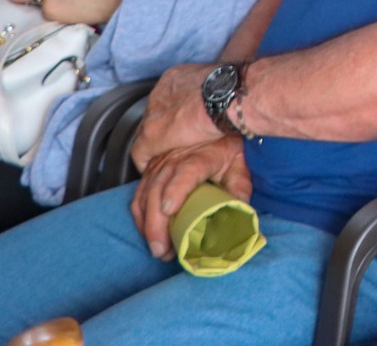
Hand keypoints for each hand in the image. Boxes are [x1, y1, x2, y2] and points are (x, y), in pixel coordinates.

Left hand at [130, 63, 221, 171]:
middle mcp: (159, 92)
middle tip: (171, 141)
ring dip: (153, 144)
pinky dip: (144, 161)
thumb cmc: (230, 90)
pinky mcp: (151, 134)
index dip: (171, 114)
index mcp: (174, 78)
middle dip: (161, 127)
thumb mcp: (218, 84)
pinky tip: (150, 168)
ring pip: (145, 132)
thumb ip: (210, 89)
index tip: (179, 123)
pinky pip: (140, 151)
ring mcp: (153, 113)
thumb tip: (218, 97)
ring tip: (160, 156)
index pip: (165, 100)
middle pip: (154, 114)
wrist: (226, 97)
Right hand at [130, 136, 250, 258]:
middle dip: (156, 223)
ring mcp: (159, 165)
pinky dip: (139, 217)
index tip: (168, 209)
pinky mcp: (149, 171)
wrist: (212, 127)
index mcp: (201, 157)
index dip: (176, 189)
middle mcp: (175, 159)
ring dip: (146, 224)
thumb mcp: (239, 167)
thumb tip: (238, 214)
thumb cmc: (226, 151)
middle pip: (158, 189)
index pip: (187, 172)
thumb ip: (239, 189)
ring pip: (145, 195)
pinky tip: (146, 233)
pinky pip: (138, 195)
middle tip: (162, 250)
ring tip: (157, 248)